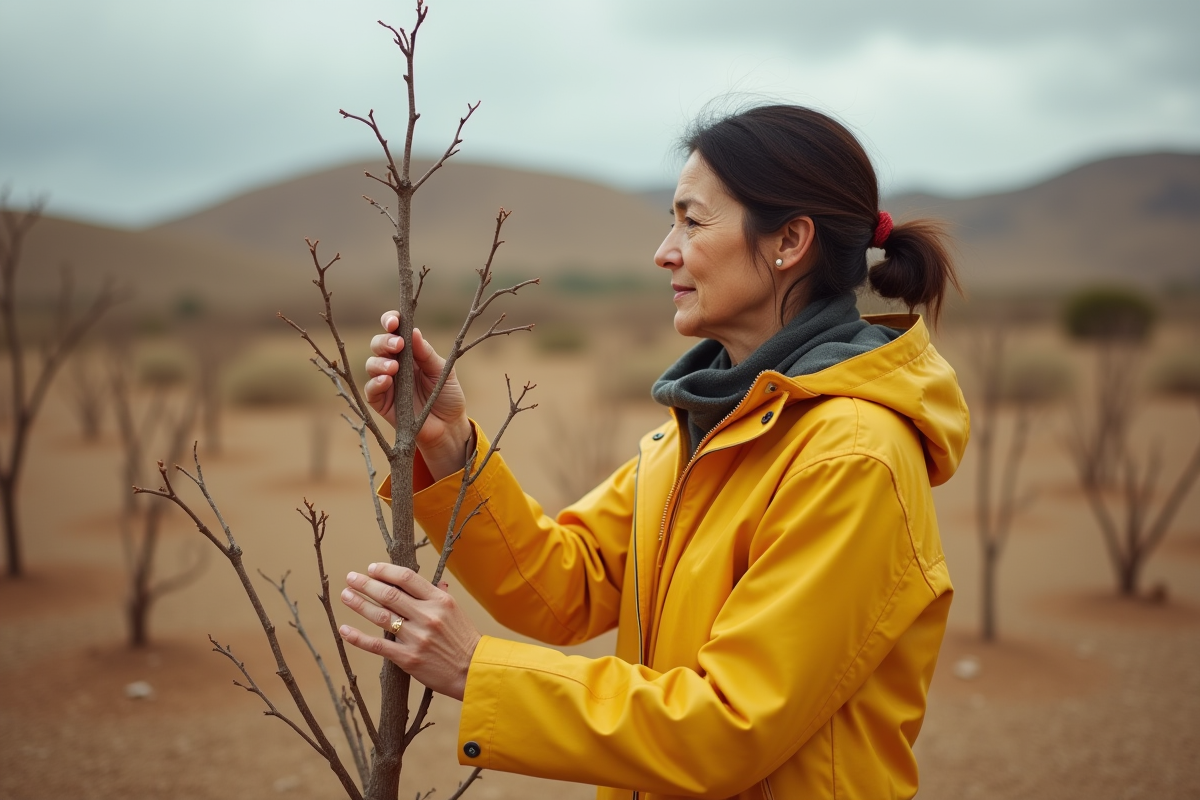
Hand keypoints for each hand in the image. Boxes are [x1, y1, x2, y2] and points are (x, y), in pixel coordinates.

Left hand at [339, 562, 480, 700]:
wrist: (473, 671)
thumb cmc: (463, 640)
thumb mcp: (455, 612)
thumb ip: (440, 596)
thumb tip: (436, 582)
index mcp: (440, 601)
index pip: (407, 578)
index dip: (385, 571)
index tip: (371, 568)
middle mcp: (427, 616)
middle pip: (389, 594)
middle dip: (366, 584)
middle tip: (350, 577)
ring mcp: (417, 638)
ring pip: (381, 616)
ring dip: (359, 604)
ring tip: (345, 595)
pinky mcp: (408, 659)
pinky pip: (377, 645)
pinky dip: (358, 637)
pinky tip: (344, 629)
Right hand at [365, 311, 473, 478]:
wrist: (449, 426)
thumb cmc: (447, 395)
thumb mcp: (442, 371)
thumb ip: (426, 353)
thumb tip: (414, 331)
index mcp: (410, 352)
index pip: (394, 330)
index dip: (390, 321)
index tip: (394, 321)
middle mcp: (395, 363)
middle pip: (378, 344)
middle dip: (385, 341)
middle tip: (398, 346)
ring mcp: (386, 382)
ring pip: (371, 364)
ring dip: (380, 362)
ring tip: (394, 368)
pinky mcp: (381, 402)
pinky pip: (370, 389)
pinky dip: (375, 383)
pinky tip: (387, 381)